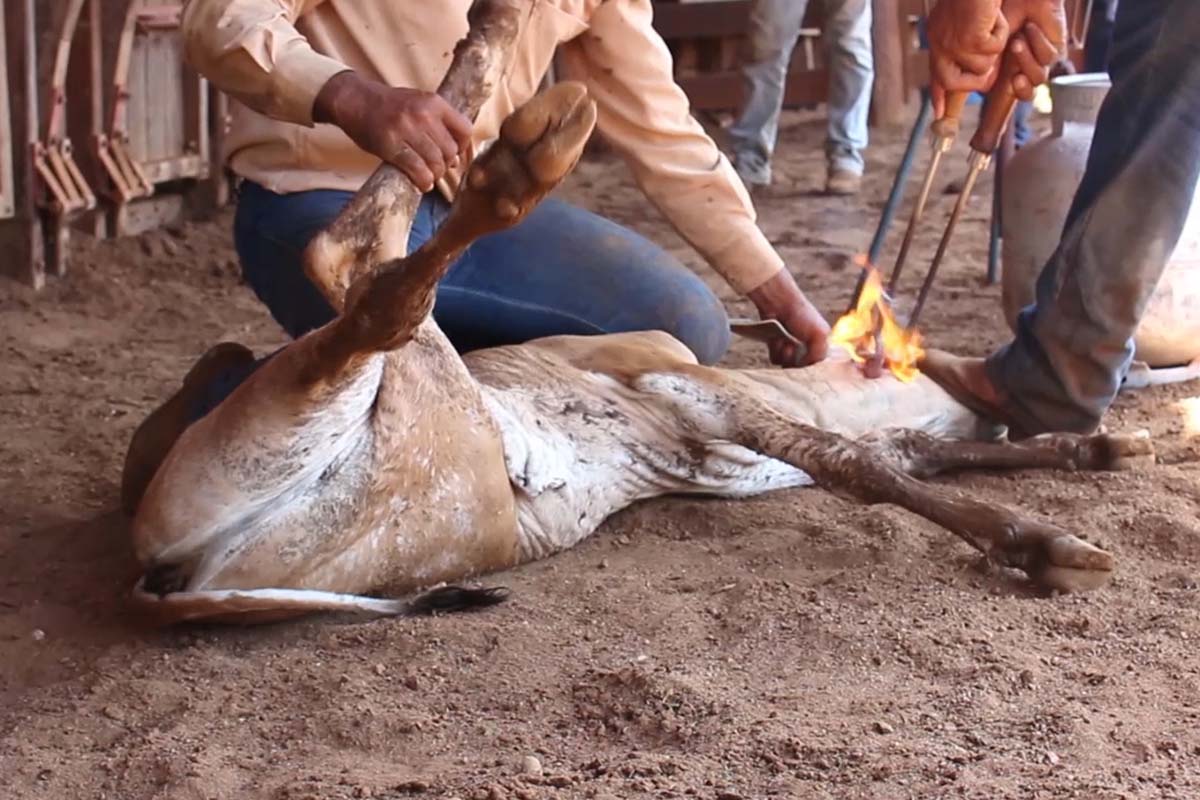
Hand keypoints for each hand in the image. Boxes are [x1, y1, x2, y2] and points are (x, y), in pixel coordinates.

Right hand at [314, 71, 473, 191]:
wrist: (355, 100)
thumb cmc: (389, 105)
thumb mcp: (419, 103)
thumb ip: (439, 124)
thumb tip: (456, 159)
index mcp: (434, 102)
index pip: (465, 129)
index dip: (462, 147)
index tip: (454, 154)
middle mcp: (423, 114)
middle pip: (449, 150)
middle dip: (446, 164)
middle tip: (437, 168)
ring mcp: (406, 129)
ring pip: (435, 163)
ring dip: (434, 175)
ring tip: (428, 176)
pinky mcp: (390, 145)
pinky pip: (417, 170)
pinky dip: (423, 181)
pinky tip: (422, 183)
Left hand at [746, 270, 829, 367]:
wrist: (779, 304)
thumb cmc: (802, 316)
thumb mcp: (819, 334)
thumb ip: (819, 354)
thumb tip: (807, 365)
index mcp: (818, 345)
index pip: (815, 365)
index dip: (809, 364)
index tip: (803, 358)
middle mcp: (804, 348)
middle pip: (800, 368)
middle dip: (795, 359)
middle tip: (792, 345)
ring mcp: (789, 348)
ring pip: (786, 365)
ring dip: (784, 354)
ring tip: (783, 340)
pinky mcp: (776, 347)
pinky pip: (775, 360)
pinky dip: (775, 350)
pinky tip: (776, 339)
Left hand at [927, 0, 1007, 116]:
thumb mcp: (971, 22)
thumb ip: (970, 47)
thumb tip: (983, 76)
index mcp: (939, 37)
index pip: (937, 73)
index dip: (939, 95)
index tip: (939, 114)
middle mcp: (939, 42)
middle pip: (952, 83)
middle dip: (976, 78)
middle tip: (990, 65)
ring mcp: (951, 43)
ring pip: (981, 68)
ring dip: (995, 46)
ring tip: (991, 23)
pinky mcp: (968, 40)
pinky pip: (993, 51)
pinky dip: (1001, 33)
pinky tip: (995, 16)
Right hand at [998, 0, 1066, 101]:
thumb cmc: (1004, 15)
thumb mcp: (990, 46)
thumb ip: (989, 68)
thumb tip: (985, 87)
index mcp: (1008, 71)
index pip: (1010, 96)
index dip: (1008, 98)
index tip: (1006, 87)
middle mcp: (1025, 68)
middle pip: (1027, 94)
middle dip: (1022, 87)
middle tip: (1014, 78)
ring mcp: (1041, 60)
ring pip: (1038, 77)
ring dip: (1026, 60)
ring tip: (1017, 41)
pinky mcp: (1057, 49)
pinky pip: (1048, 58)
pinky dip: (1038, 43)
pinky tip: (1031, 28)